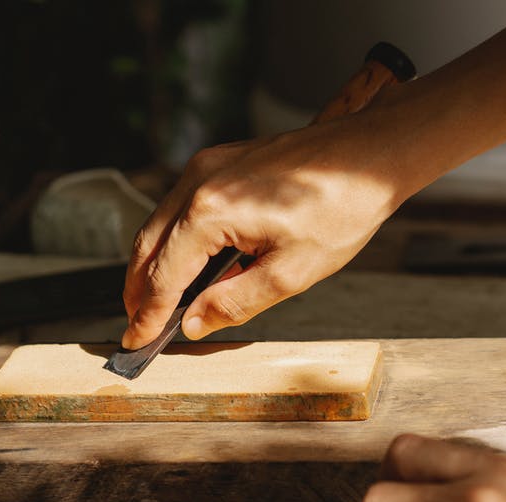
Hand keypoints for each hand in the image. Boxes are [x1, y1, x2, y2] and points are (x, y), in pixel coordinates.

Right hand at [120, 112, 410, 348]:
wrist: (369, 154)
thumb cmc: (341, 208)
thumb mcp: (291, 273)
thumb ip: (234, 302)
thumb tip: (192, 324)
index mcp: (211, 212)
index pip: (163, 276)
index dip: (148, 315)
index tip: (136, 342)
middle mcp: (198, 182)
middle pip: (148, 247)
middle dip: (138, 291)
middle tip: (138, 327)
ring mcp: (207, 166)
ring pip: (159, 224)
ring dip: (152, 265)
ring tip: (154, 303)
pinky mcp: (219, 161)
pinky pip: (180, 206)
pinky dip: (173, 239)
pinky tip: (184, 264)